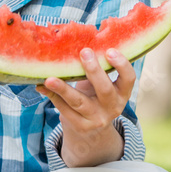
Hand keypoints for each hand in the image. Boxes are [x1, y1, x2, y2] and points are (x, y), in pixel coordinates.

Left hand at [37, 47, 134, 166]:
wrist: (92, 130)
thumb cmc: (96, 96)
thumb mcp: (102, 84)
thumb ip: (96, 68)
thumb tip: (76, 41)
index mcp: (122, 93)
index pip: (129, 79)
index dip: (122, 65)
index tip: (109, 50)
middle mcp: (113, 107)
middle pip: (105, 90)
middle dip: (94, 71)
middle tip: (84, 52)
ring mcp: (96, 118)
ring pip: (79, 102)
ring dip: (63, 89)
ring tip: (50, 79)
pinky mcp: (80, 125)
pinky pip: (64, 109)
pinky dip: (52, 96)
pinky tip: (42, 86)